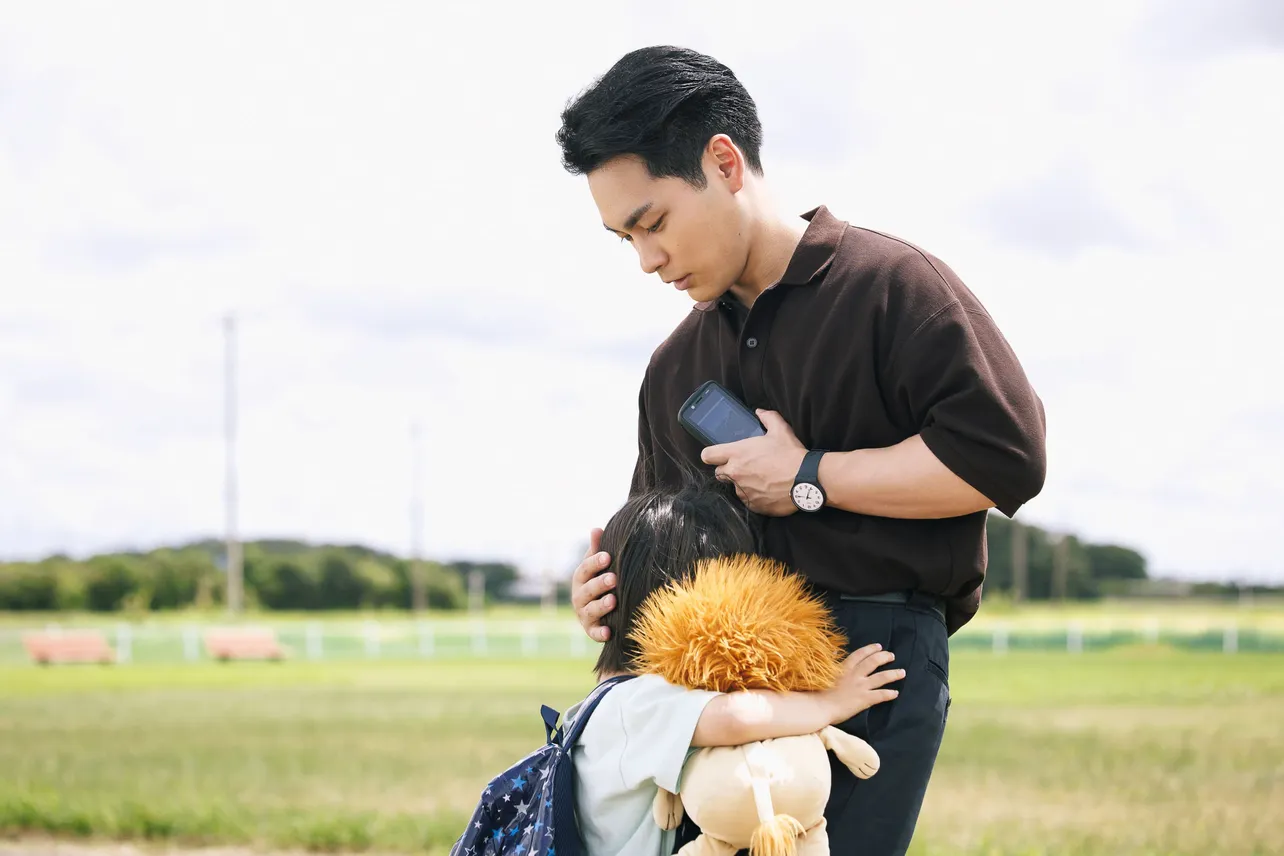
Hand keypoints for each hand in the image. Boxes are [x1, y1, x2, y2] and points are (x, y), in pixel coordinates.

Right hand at [570, 528, 615, 642]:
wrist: (598, 610)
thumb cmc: (599, 581)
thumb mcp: (597, 565)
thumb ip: (597, 549)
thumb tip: (596, 528)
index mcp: (580, 578)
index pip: (585, 569)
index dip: (595, 563)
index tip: (607, 556)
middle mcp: (579, 597)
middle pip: (587, 590)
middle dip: (599, 584)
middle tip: (614, 578)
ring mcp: (584, 614)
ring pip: (590, 610)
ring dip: (601, 606)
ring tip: (613, 601)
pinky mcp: (591, 630)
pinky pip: (594, 633)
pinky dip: (600, 633)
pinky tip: (609, 632)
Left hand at [699, 409, 806, 515]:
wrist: (806, 480)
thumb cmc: (790, 454)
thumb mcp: (780, 430)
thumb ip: (767, 417)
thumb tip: (760, 412)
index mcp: (736, 453)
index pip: (707, 455)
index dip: (712, 455)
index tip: (719, 456)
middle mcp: (735, 473)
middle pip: (719, 473)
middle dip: (729, 470)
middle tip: (746, 466)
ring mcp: (743, 491)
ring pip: (734, 487)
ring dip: (743, 483)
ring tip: (761, 479)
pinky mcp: (753, 505)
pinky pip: (748, 500)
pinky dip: (755, 496)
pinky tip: (768, 490)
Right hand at [822, 643, 902, 723]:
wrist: (819, 706)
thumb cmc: (817, 692)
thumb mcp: (824, 675)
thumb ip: (833, 667)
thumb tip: (834, 657)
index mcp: (844, 668)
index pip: (859, 654)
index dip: (870, 649)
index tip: (878, 646)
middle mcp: (854, 675)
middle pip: (873, 662)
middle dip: (884, 657)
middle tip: (891, 656)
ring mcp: (860, 687)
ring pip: (881, 677)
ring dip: (893, 674)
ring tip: (902, 672)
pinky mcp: (864, 699)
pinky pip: (880, 695)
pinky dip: (889, 693)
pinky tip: (896, 693)